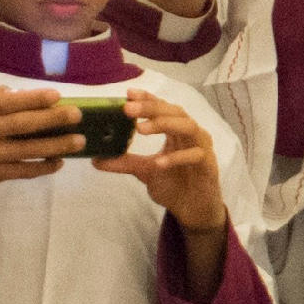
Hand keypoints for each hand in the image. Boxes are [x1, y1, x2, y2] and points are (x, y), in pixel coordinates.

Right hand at [0, 87, 77, 216]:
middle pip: (19, 124)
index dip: (32, 99)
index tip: (57, 96)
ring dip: (55, 146)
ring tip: (78, 141)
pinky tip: (58, 162)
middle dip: (51, 119)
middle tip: (77, 115)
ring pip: (26, 150)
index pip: (5, 101)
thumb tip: (21, 92)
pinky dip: (42, 167)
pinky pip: (22, 171)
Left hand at [101, 93, 230, 297]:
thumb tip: (95, 159)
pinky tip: (159, 162)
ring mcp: (201, 147)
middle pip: (175, 111)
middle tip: (128, 108)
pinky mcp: (208, 164)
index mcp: (177, 130)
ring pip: (187, 126)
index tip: (128, 94)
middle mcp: (191, 133)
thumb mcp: (144, 171)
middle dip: (151, 108)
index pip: (163, 107)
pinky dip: (177, 157)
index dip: (148, 98)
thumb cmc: (174, 184)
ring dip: (164, 124)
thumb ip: (124, 162)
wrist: (193, 209)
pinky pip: (195, 155)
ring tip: (141, 129)